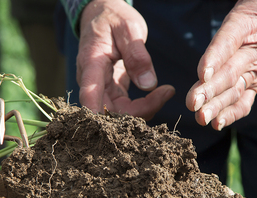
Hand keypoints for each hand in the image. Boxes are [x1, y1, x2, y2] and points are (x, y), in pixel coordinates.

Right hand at [77, 0, 174, 120]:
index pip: (89, 96)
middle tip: (166, 93)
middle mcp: (92, 81)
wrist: (103, 14)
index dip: (101, 116)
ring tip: (167, 92)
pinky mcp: (111, 90)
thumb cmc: (113, 18)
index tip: (125, 124)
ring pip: (119, 113)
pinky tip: (161, 94)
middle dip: (138, 111)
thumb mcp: (129, 28)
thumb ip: (137, 55)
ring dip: (144, 109)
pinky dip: (144, 105)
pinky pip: (126, 107)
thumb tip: (148, 86)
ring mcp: (101, 88)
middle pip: (109, 111)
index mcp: (91, 64)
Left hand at [186, 0, 256, 129]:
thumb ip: (231, 17)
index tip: (201, 75)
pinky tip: (218, 124)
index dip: (214, 59)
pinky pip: (245, 99)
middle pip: (230, 72)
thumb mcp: (250, 0)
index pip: (228, 42)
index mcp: (247, 24)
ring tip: (201, 118)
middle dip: (210, 90)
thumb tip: (213, 13)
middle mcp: (253, 51)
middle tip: (192, 103)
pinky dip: (233, 112)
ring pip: (235, 89)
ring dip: (217, 105)